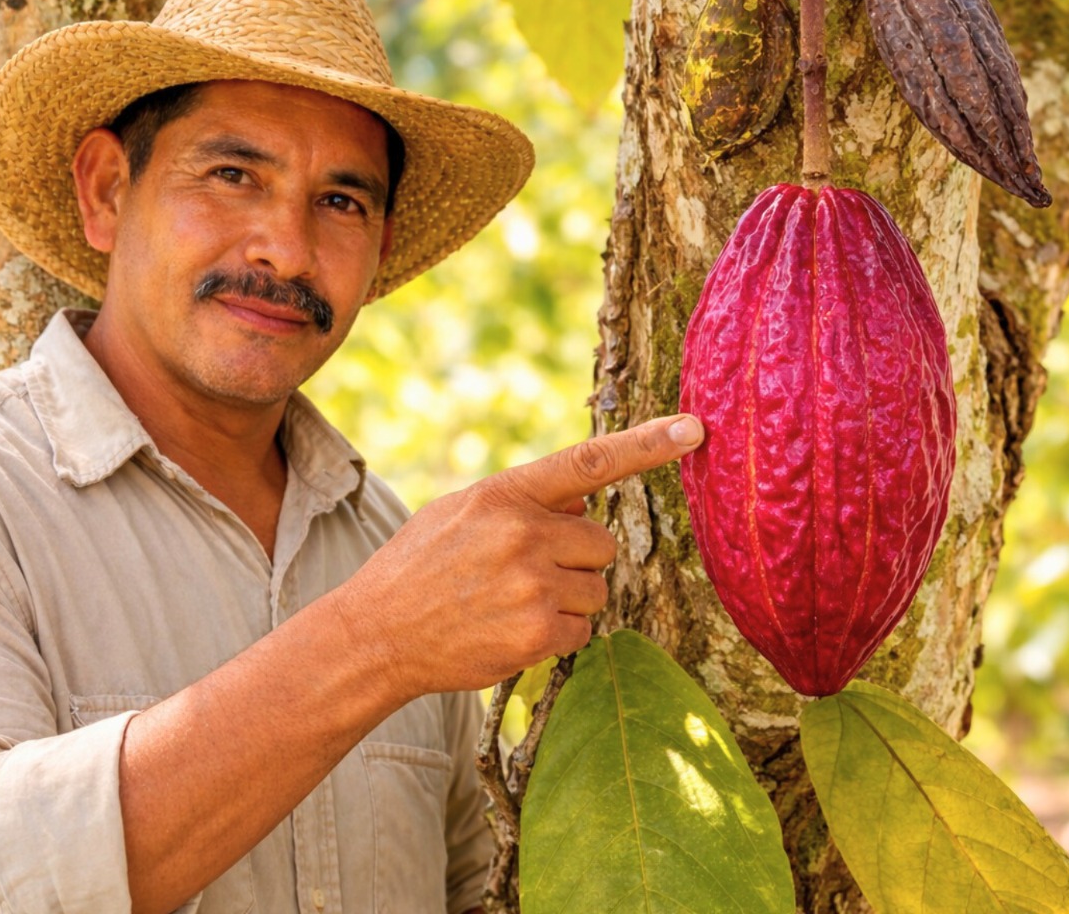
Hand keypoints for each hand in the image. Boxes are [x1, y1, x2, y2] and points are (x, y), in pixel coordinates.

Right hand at [335, 414, 704, 697]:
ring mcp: (531, 586)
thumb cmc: (419, 569)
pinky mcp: (536, 635)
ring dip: (566, 603)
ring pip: (596, 592)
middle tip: (525, 577)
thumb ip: (523, 502)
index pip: (588, 461)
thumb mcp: (460, 513)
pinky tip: (510, 633)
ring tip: (509, 606)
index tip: (693, 429)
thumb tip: (583, 505)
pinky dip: (556, 638)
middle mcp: (523, 534)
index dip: (647, 444)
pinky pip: (582, 633)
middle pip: (602, 545)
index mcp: (505, 494)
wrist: (374, 635)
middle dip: (577, 563)